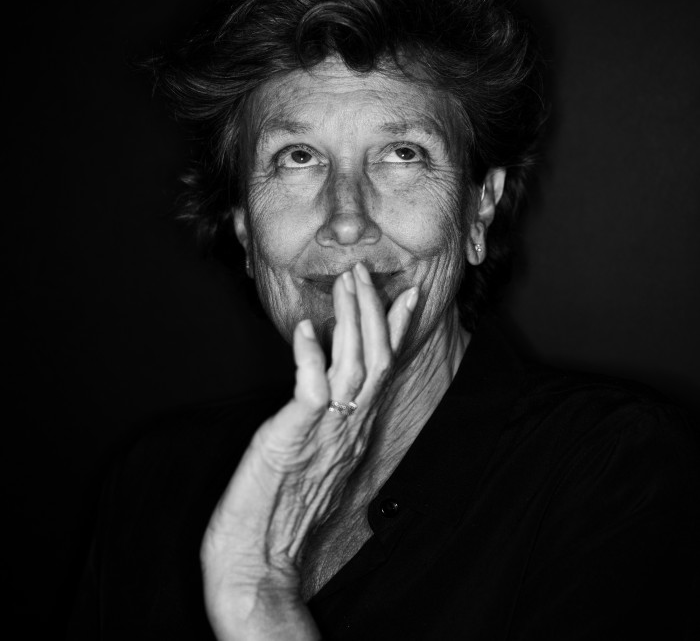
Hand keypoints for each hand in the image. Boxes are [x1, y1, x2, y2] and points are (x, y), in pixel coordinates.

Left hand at [201, 261, 417, 639]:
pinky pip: (310, 390)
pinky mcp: (294, 438)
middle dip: (373, 311)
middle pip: (376, 359)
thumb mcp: (318, 456)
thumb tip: (333, 394)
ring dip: (350, 320)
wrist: (258, 559)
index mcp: (354, 429)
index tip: (408, 295)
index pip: (385, 369)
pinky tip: (303, 328)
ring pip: (353, 366)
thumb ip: (332, 424)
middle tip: (365, 272)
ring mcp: (325, 433)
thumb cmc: (281, 508)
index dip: (397, 330)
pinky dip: (308, 355)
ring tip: (345, 283)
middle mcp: (348, 428)